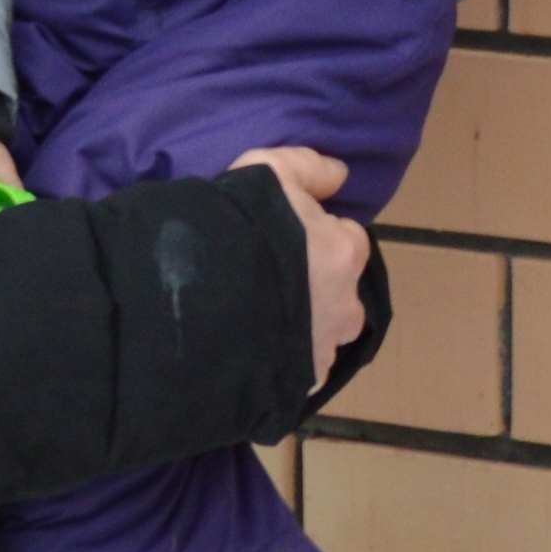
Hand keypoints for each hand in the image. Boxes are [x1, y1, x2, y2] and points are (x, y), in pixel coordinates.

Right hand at [230, 144, 371, 380]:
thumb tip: (341, 175)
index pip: (342, 240)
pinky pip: (296, 370)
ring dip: (297, 327)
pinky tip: (249, 351)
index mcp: (345, 253)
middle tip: (264, 281)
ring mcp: (325, 349)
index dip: (311, 238)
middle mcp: (347, 305)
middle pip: (336, 292)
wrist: (203, 301)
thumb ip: (310, 168)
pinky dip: (282, 362)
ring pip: (318, 334)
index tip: (280, 241)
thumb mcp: (270, 172)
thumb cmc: (240, 227)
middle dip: (312, 287)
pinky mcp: (300, 383)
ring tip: (252, 320)